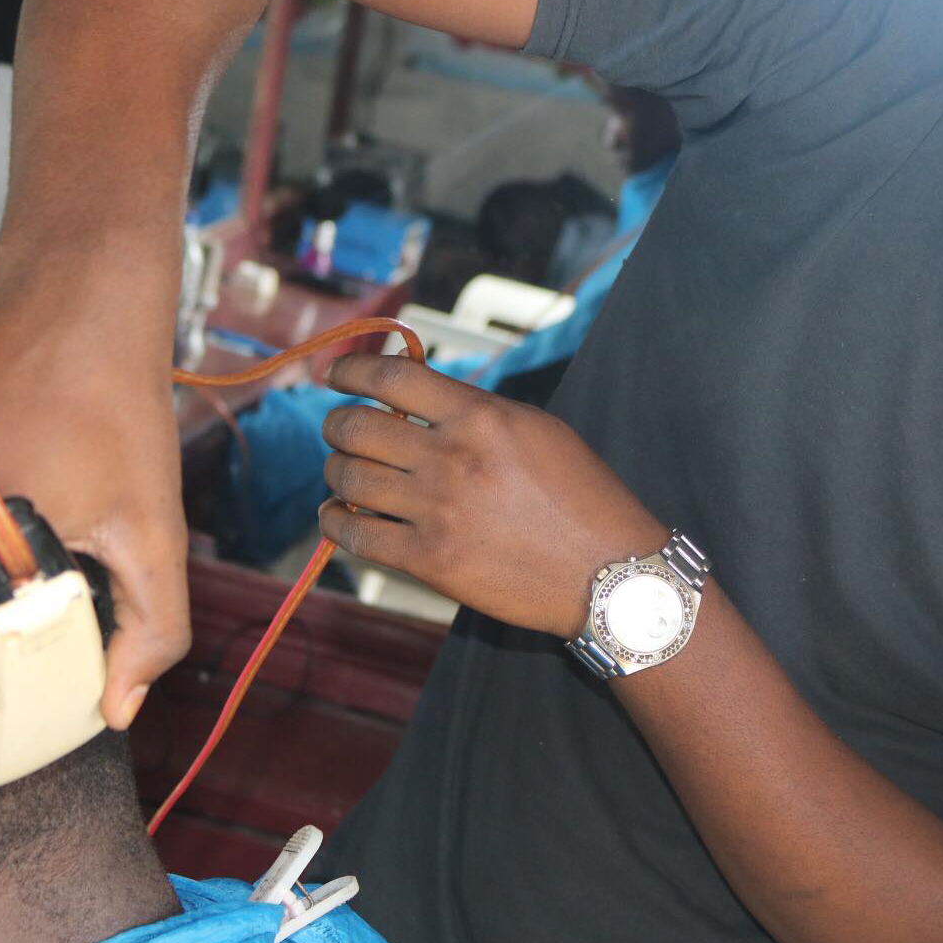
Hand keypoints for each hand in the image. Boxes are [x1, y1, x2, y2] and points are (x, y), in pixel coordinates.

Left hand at [318, 354, 665, 636]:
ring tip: (344, 474)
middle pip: (356, 426)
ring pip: (347, 478)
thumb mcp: (535, 430)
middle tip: (339, 429)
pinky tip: (339, 517)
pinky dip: (335, 522)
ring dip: (336, 472)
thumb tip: (415, 398)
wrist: (608, 573)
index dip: (351, 370)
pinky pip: (354, 535)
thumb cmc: (581, 497)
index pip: (391, 376)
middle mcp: (452, 458)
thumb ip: (474, 410)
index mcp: (481, 416)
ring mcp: (437, 511)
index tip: (335, 374)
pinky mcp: (429, 561)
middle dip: (336, 424)